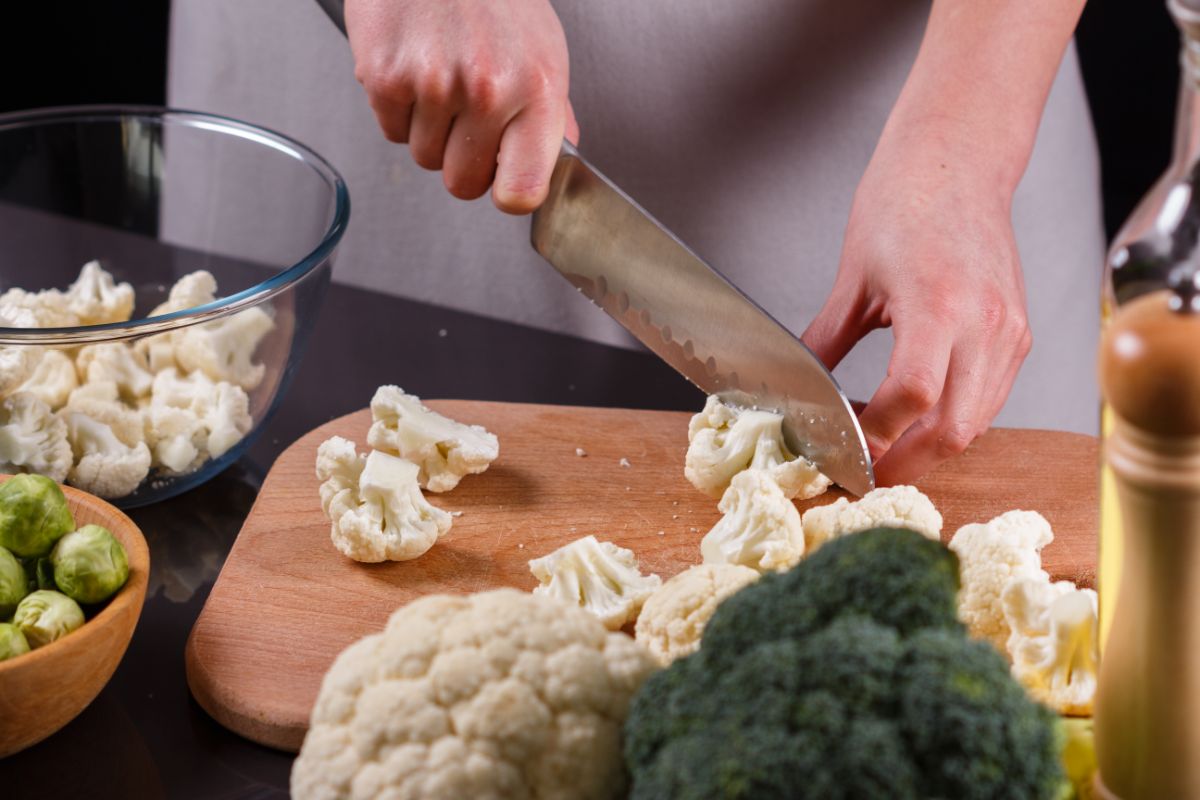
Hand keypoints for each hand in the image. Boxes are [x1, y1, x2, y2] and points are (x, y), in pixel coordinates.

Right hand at [345, 0, 577, 213]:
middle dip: (462, 160)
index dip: (508, 194)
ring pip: (423, 158)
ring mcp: (433, 84)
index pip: (523, 190)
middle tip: (467, 119)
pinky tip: (416, 69)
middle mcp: (487, 90)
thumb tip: (558, 162)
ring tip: (442, 80)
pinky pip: (391, 129)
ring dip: (429, 131)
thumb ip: (551, 115)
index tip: (504, 184)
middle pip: (462, 184)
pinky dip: (399, 109)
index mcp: (536, 91)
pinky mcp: (385, 76)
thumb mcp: (542, 51)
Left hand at [802, 132, 1031, 485]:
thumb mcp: (852, 279)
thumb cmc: (904, 203)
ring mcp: (1009, 331)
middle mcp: (985, 323)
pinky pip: (990, 398)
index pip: (912, 397)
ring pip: (977, 422)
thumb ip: (825, 343)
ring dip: (930, 447)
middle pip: (954, 427)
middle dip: (906, 462)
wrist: (958, 162)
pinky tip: (915, 416)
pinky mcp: (1018, 334)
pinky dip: (952, 419)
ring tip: (884, 447)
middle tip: (864, 473)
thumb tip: (797, 390)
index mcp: (939, 305)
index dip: (876, 434)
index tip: (843, 448)